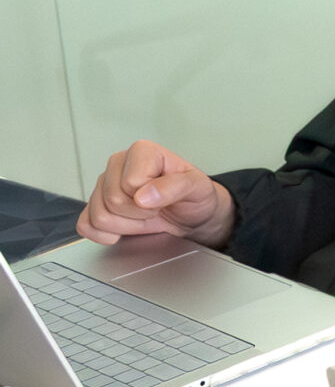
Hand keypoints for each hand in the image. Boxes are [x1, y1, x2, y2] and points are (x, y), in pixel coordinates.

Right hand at [76, 140, 236, 249]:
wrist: (191, 215)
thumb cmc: (193, 196)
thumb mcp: (197, 188)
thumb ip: (175, 187)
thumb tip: (144, 196)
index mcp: (142, 152)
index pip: (129, 183)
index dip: (150, 199)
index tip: (164, 199)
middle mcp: (118, 164)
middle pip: (112, 200)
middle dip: (139, 214)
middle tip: (156, 209)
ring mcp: (103, 184)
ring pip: (99, 215)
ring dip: (127, 225)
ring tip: (144, 215)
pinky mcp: (94, 205)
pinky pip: (86, 226)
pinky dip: (106, 235)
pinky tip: (126, 228)